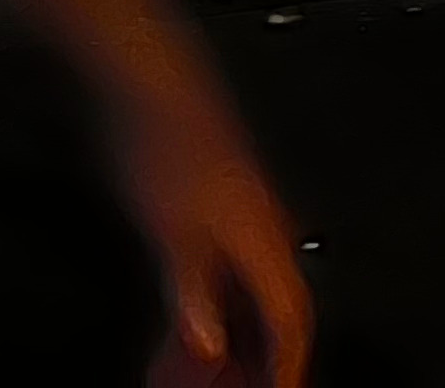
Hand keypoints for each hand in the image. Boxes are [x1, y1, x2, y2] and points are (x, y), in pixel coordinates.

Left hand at [125, 94, 313, 385]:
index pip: (292, 317)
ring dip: (226, 341)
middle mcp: (263, 229)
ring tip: (190, 373)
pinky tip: (186, 328)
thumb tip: (208, 344)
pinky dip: (210, 312)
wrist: (152, 85)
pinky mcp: (219, 211)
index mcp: (263, 235)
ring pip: (247, 296)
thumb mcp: (173, 233)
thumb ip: (193, 296)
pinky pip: (227, 278)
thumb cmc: (168, 142)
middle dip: (253, 362)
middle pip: (272, 313)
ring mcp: (242, 220)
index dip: (286, 365)